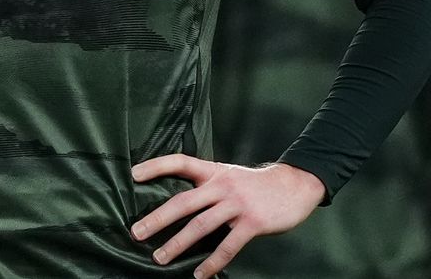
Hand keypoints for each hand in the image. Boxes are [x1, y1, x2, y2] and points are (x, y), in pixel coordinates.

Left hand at [130, 155, 322, 278]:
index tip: (134, 174)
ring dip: (178, 244)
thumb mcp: (230, 175)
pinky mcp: (253, 223)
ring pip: (201, 226)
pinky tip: (199, 273)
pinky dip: (212, 262)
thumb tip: (181, 205)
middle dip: (158, 218)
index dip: (157, 166)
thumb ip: (209, 186)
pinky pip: (227, 246)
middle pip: (184, 201)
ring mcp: (237, 204)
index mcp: (215, 172)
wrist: (296, 184)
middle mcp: (223, 186)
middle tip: (137, 232)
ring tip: (160, 258)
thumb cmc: (258, 184)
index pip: (181, 162)